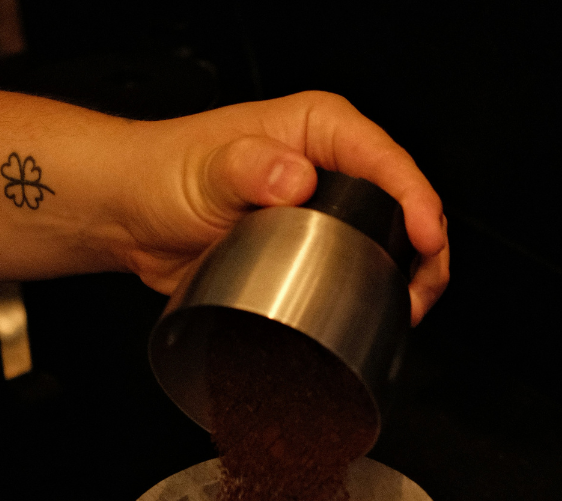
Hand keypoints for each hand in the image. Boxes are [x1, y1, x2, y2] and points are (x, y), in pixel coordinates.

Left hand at [118, 92, 448, 326]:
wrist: (136, 218)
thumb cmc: (165, 176)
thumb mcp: (204, 170)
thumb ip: (247, 167)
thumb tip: (295, 177)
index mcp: (316, 130)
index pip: (386, 160)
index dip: (415, 200)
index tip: (423, 238)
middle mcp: (330, 166)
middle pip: (404, 202)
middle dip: (426, 249)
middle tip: (420, 292)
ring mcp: (327, 209)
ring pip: (392, 239)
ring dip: (410, 275)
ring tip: (407, 309)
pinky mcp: (316, 246)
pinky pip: (363, 265)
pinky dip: (380, 289)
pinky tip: (380, 310)